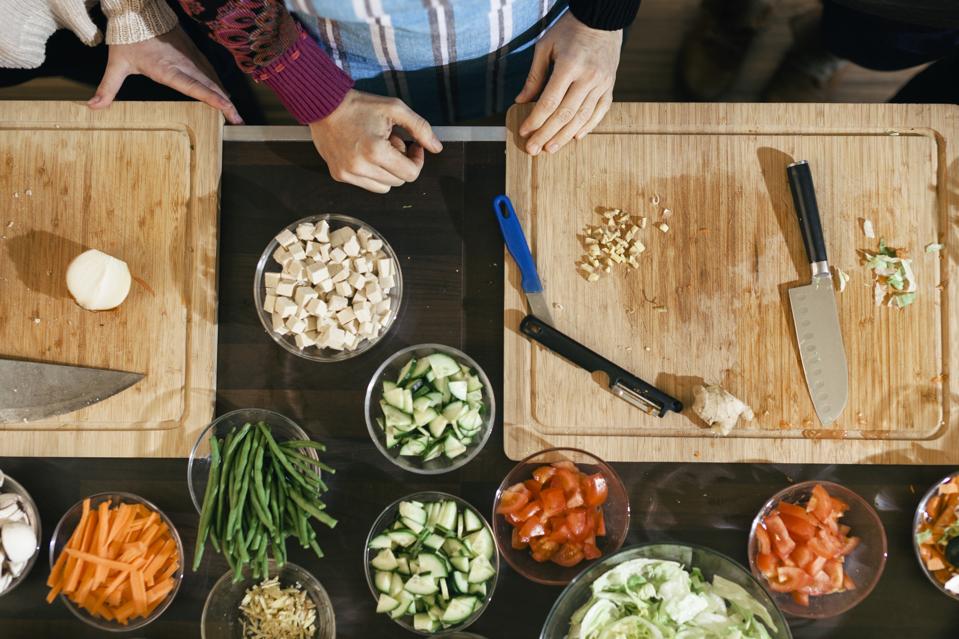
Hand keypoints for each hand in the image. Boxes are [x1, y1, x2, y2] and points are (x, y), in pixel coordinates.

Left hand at [89, 26, 242, 123]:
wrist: (137, 11)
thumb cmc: (127, 38)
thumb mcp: (116, 63)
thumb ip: (107, 88)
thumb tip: (92, 107)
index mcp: (168, 70)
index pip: (195, 87)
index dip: (213, 98)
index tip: (228, 109)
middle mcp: (184, 64)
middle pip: (210, 86)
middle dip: (226, 104)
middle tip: (238, 120)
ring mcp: (191, 58)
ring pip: (213, 79)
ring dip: (225, 95)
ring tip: (235, 113)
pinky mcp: (193, 53)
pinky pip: (210, 71)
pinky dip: (218, 85)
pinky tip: (223, 94)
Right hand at [310, 90, 442, 192]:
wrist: (323, 105)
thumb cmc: (359, 105)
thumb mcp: (395, 109)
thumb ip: (420, 128)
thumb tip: (436, 148)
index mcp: (376, 151)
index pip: (410, 174)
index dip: (417, 160)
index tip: (413, 146)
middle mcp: (360, 167)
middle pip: (398, 181)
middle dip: (401, 164)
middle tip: (393, 142)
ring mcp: (347, 174)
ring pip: (383, 187)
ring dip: (387, 171)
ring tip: (378, 148)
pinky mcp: (339, 175)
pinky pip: (366, 184)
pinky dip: (372, 173)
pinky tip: (365, 153)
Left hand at [515, 12, 621, 154]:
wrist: (601, 20)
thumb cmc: (569, 31)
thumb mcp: (545, 47)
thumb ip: (534, 76)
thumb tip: (521, 100)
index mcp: (569, 66)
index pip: (549, 102)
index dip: (535, 120)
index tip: (524, 132)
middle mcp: (588, 77)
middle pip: (565, 114)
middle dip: (547, 134)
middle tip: (534, 150)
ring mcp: (602, 83)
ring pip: (582, 117)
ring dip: (565, 136)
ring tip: (550, 148)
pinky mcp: (610, 86)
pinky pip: (600, 112)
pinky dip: (588, 126)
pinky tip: (575, 137)